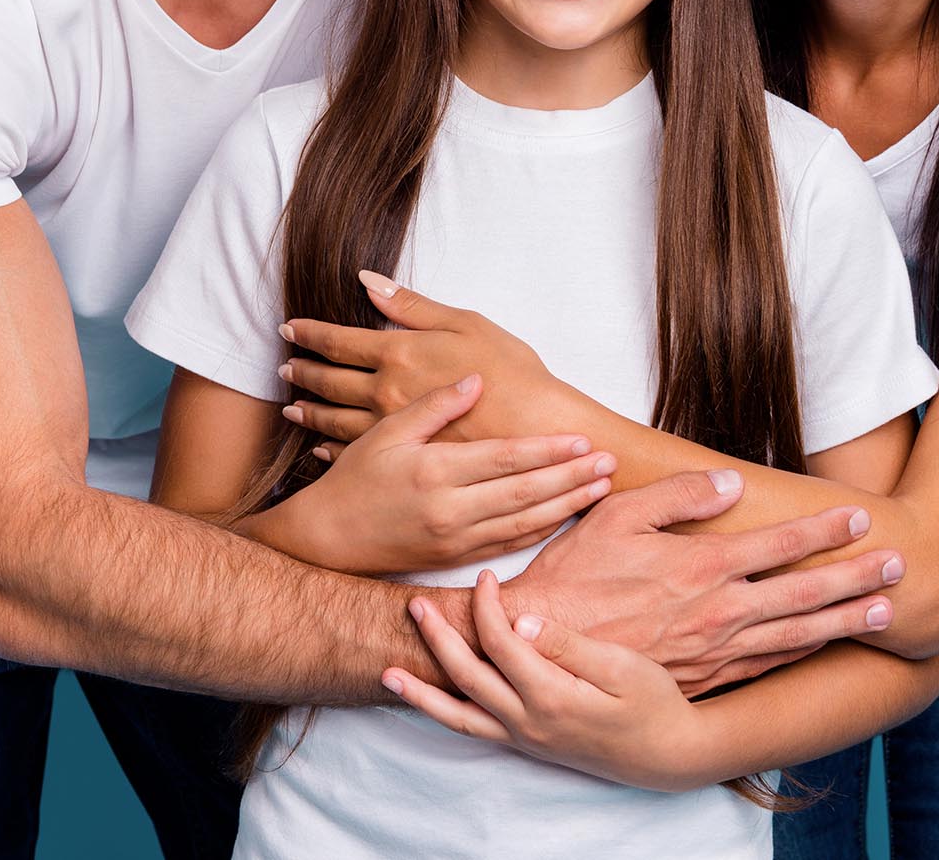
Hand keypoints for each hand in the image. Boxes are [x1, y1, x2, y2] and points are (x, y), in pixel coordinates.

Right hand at [262, 376, 615, 574]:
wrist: (327, 541)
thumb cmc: (356, 479)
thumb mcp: (387, 432)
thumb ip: (435, 406)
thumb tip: (475, 380)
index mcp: (436, 472)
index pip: (506, 459)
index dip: (548, 450)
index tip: (583, 440)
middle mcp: (451, 510)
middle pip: (526, 493)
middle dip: (572, 478)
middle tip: (610, 463)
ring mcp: (456, 540)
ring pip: (525, 523)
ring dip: (566, 506)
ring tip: (600, 489)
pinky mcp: (456, 559)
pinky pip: (509, 545)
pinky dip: (541, 531)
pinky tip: (565, 516)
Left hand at [279, 272, 557, 444]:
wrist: (536, 430)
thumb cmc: (510, 371)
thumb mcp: (466, 322)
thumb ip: (413, 305)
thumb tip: (368, 280)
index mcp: (399, 353)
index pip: (339, 341)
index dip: (311, 333)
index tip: (289, 328)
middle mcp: (385, 392)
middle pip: (330, 381)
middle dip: (303, 372)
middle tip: (284, 369)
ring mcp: (391, 429)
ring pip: (334, 420)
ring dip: (310, 411)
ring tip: (292, 408)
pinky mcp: (404, 458)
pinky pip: (354, 453)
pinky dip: (331, 448)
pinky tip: (319, 449)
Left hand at [388, 571, 711, 792]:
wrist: (666, 755)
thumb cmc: (652, 703)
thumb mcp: (622, 666)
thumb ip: (569, 645)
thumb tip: (524, 621)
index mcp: (551, 695)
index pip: (500, 643)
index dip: (485, 607)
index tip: (484, 576)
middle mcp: (528, 722)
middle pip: (467, 676)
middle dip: (437, 638)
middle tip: (415, 605)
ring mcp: (524, 738)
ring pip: (459, 715)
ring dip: (422, 692)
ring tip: (387, 672)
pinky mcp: (527, 745)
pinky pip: (474, 730)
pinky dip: (445, 714)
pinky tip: (429, 701)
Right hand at [496, 469, 903, 696]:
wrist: (545, 654)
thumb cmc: (574, 578)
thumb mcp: (618, 516)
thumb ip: (678, 496)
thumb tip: (731, 484)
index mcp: (703, 567)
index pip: (780, 544)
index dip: (824, 531)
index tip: (860, 519)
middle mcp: (720, 612)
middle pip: (805, 594)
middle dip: (856, 579)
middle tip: (899, 566)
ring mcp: (717, 652)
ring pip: (796, 637)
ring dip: (845, 622)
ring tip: (885, 612)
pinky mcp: (706, 680)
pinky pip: (768, 668)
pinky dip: (804, 657)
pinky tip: (825, 648)